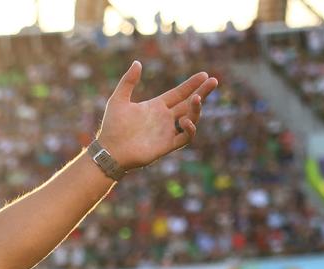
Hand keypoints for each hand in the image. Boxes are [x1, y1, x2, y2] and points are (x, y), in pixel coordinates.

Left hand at [96, 60, 218, 171]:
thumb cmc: (112, 127)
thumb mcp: (118, 100)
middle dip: (202, 92)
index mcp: (156, 107)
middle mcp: (164, 118)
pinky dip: (190, 129)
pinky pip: (185, 137)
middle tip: (214, 81)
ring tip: (196, 98)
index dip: (191, 84)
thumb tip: (137, 62)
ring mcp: (167, 132)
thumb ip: (128, 81)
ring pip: (191, 118)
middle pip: (189, 103)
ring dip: (196, 108)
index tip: (204, 75)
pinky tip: (186, 120)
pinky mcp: (167, 145)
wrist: (109, 151)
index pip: (179, 93)